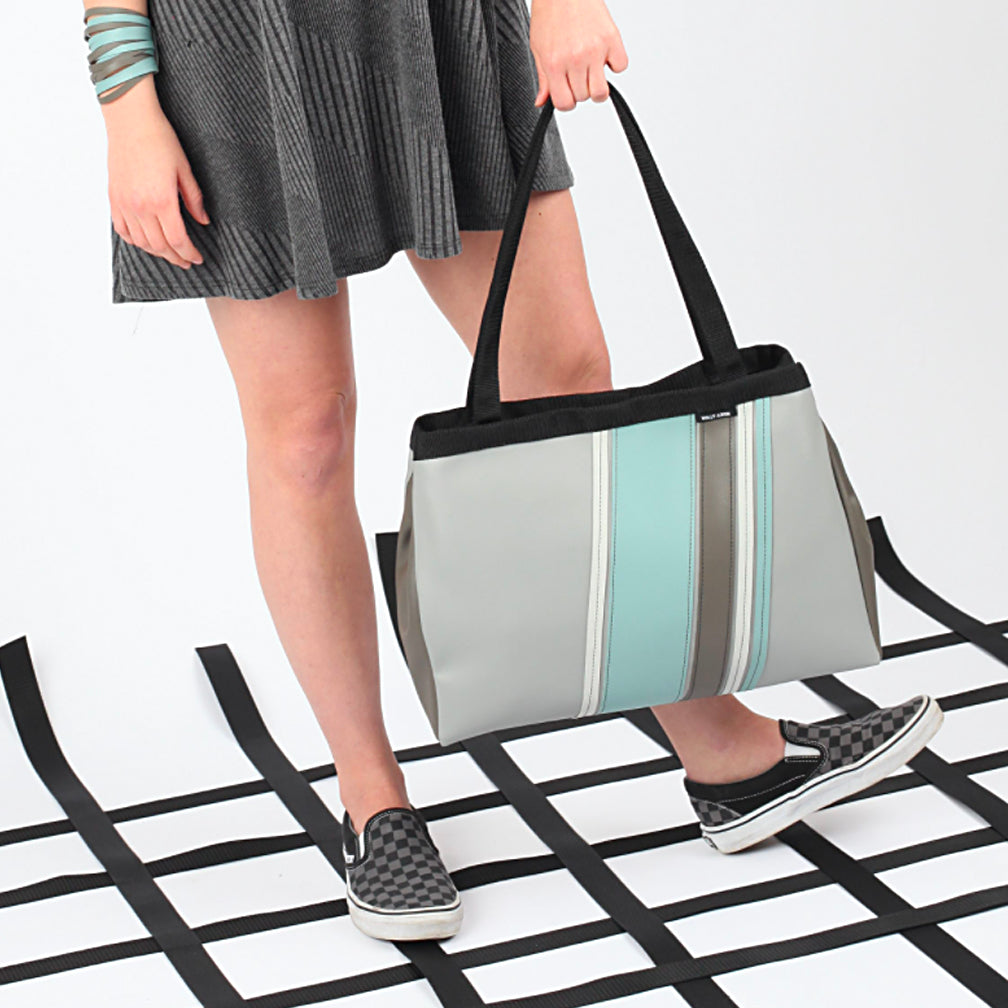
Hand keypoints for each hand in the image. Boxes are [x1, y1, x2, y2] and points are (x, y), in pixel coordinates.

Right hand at [103, 77, 209, 268]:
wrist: (130, 120)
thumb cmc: (160, 139)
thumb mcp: (185, 170)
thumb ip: (194, 199)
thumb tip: (203, 221)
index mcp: (162, 200)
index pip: (177, 240)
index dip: (189, 254)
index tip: (197, 259)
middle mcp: (140, 206)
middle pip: (160, 246)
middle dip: (175, 257)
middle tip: (186, 261)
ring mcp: (124, 203)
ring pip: (141, 242)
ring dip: (157, 252)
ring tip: (169, 253)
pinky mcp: (114, 197)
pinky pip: (122, 230)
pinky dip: (135, 240)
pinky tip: (146, 242)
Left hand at [530, 0, 627, 110]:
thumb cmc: (550, 13)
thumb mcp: (539, 48)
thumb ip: (543, 79)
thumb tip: (542, 101)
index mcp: (554, 64)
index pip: (565, 104)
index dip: (567, 101)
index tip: (568, 92)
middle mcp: (575, 59)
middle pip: (584, 98)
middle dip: (581, 89)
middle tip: (578, 72)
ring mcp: (595, 50)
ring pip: (601, 92)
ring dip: (598, 84)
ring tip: (592, 68)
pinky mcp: (611, 38)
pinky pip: (620, 67)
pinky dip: (615, 63)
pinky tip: (604, 53)